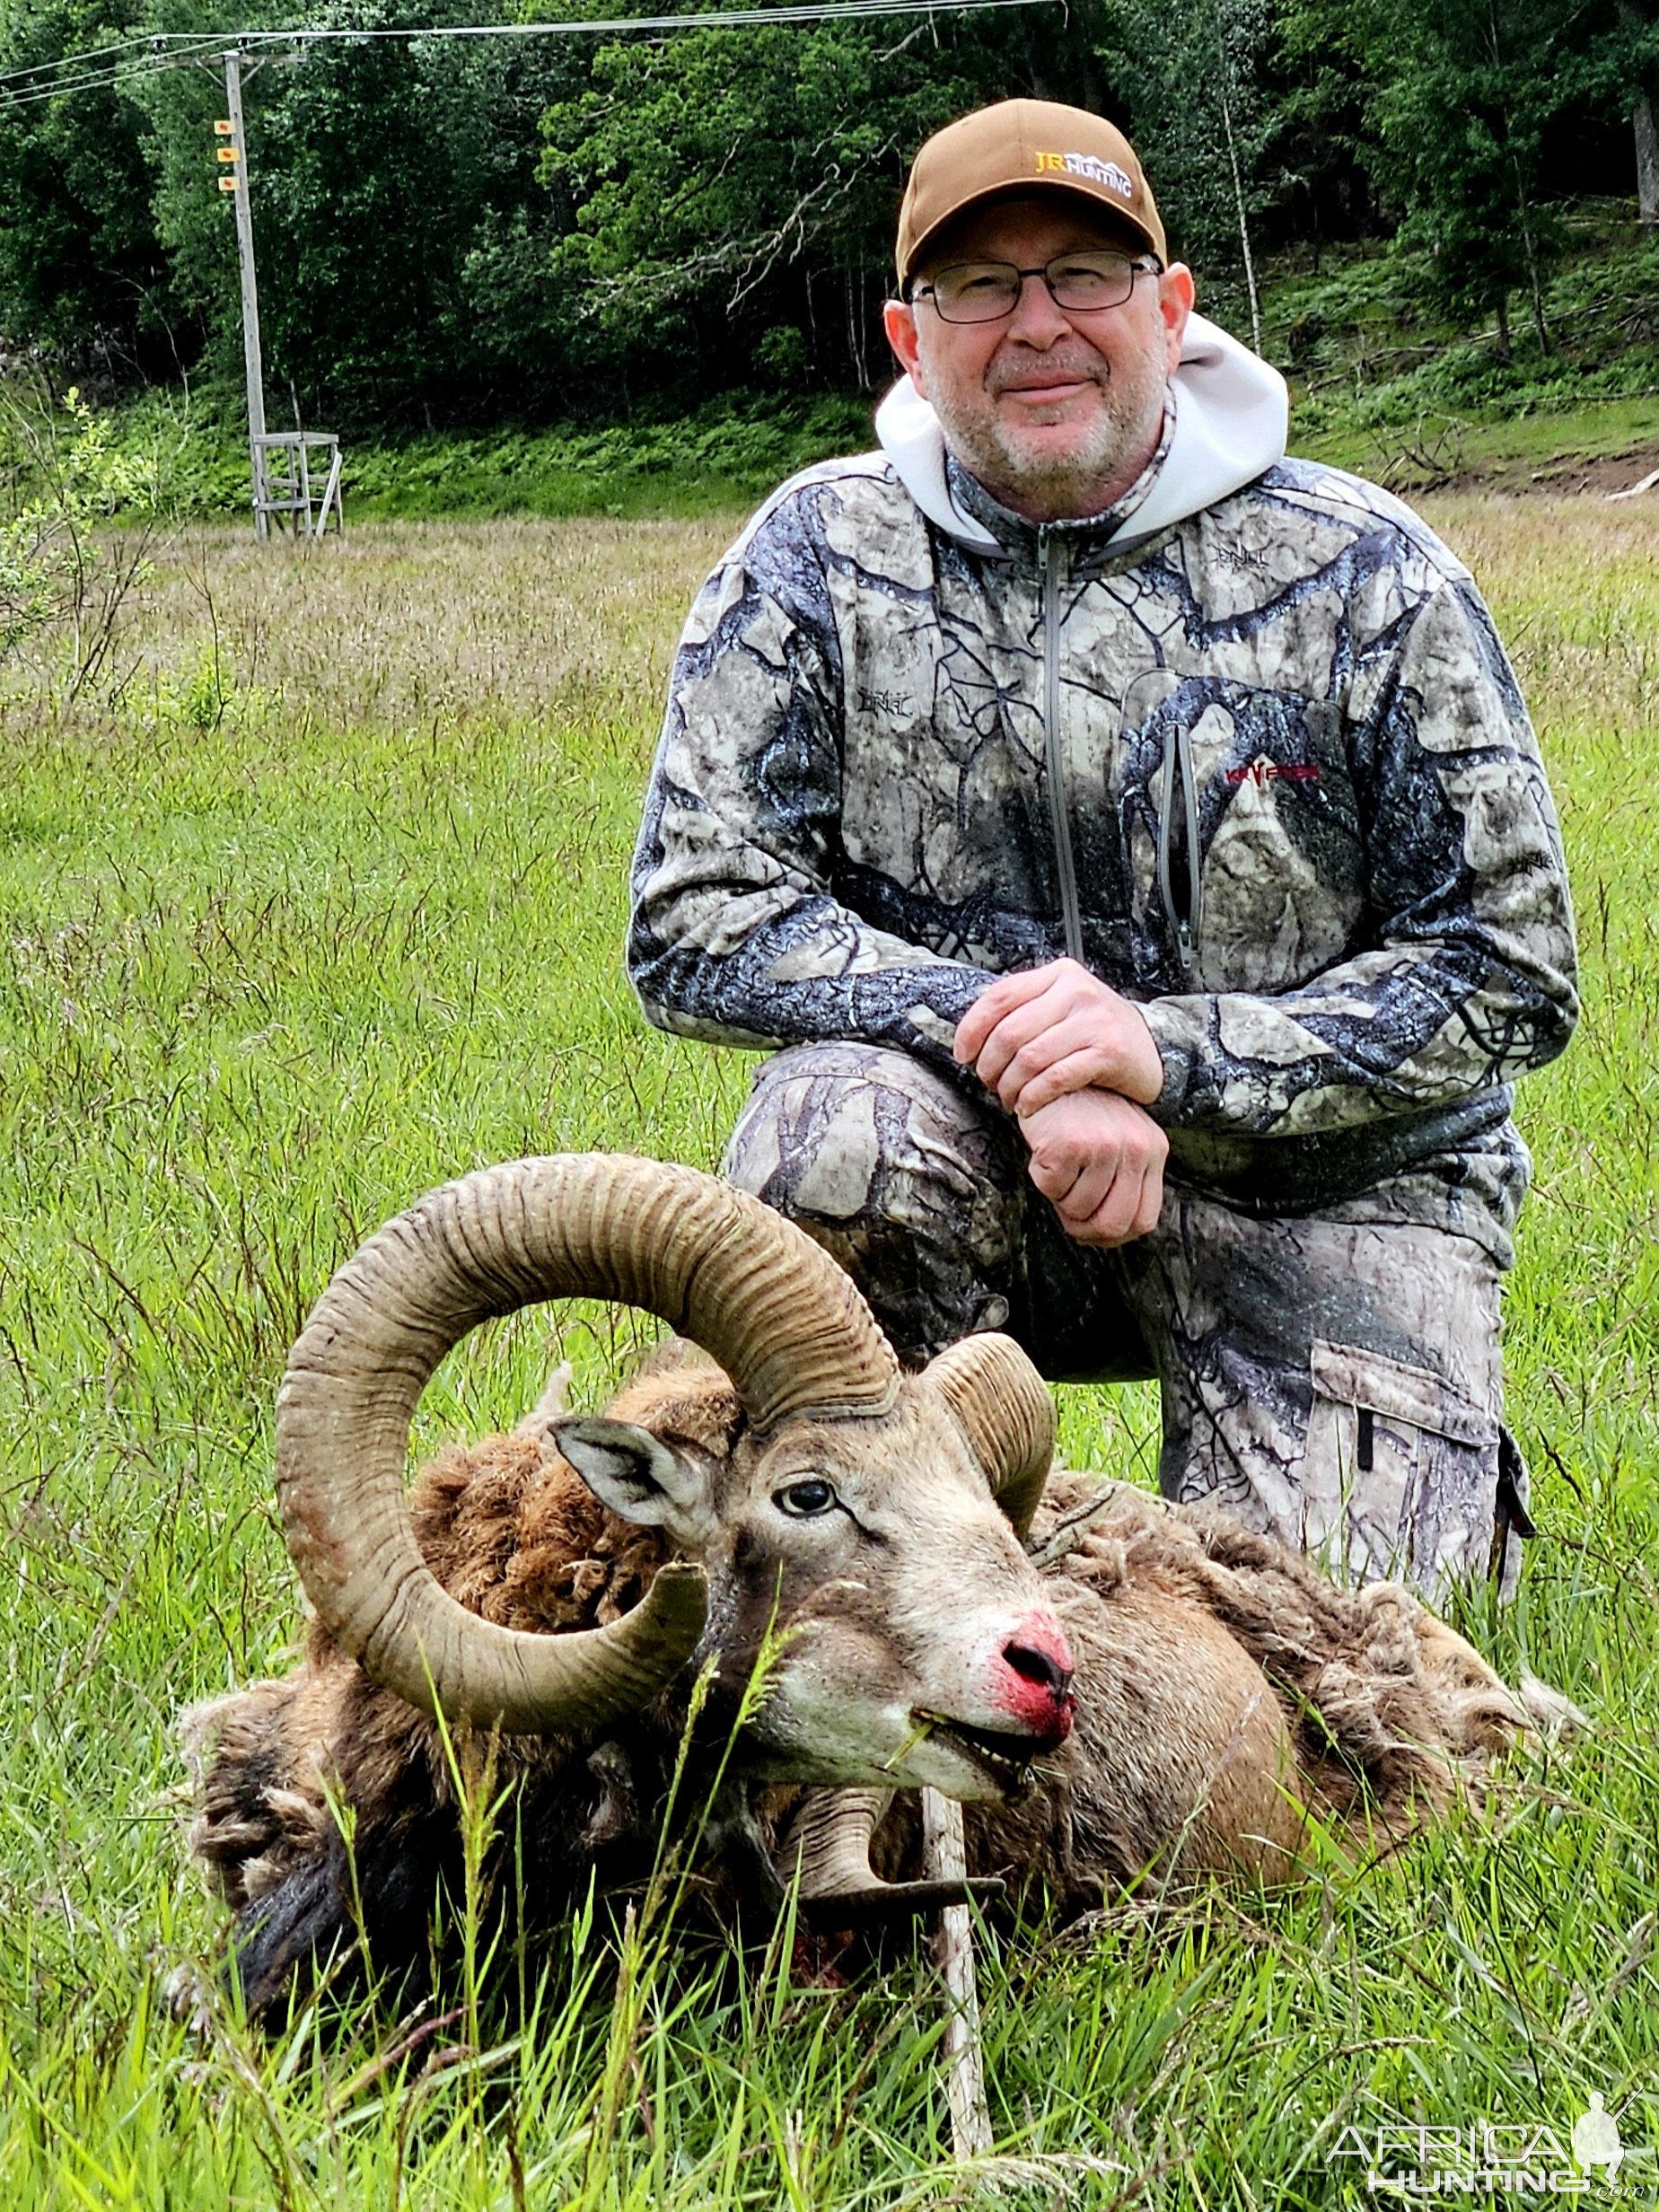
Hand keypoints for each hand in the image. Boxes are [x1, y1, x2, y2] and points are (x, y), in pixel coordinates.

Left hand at [954, 958, 1164, 1113]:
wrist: (1156, 1048)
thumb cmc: (1098, 1032)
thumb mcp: (1063, 1007)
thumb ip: (1026, 1009)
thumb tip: (971, 1032)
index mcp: (1059, 974)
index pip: (999, 996)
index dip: (972, 1028)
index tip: (963, 1055)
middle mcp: (1077, 991)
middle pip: (1010, 1031)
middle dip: (990, 1065)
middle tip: (989, 1084)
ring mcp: (1095, 1020)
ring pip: (1030, 1057)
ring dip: (1010, 1086)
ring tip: (1008, 1098)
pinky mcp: (1109, 1051)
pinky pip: (1056, 1077)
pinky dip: (1034, 1096)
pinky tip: (1027, 1106)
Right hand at [1019, 1091, 1167, 1247]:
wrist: (1048, 1069)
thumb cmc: (1077, 1111)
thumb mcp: (1115, 1140)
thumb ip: (1123, 1179)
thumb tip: (1105, 1233)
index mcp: (1154, 1149)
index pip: (1143, 1221)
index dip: (1111, 1235)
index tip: (1088, 1227)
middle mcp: (1138, 1148)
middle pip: (1113, 1225)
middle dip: (1082, 1227)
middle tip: (1063, 1210)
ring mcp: (1107, 1145)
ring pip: (1078, 1210)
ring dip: (1058, 1197)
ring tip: (1055, 1166)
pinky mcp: (1073, 1143)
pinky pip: (1052, 1189)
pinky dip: (1040, 1178)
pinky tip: (1043, 1151)